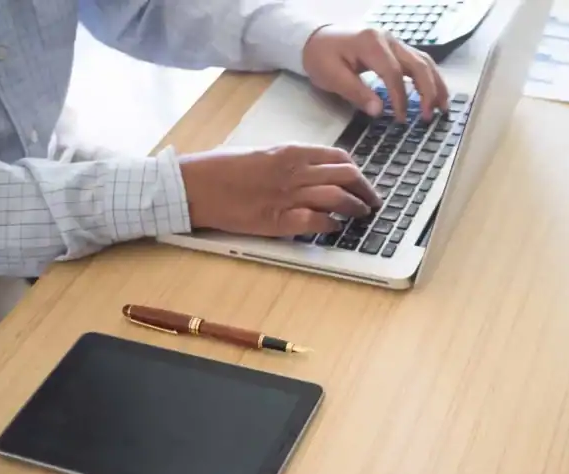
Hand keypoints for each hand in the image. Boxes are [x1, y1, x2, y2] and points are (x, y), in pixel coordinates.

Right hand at [179, 145, 380, 236]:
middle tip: (372, 200)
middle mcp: (295, 171)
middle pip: (346, 176)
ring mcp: (289, 196)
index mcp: (291, 151)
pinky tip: (336, 227)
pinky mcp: (279, 220)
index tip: (360, 180)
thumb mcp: (261, 153)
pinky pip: (318, 221)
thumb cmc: (222, 168)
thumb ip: (289, 160)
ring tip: (362, 214)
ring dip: (356, 207)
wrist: (196, 186)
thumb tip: (312, 170)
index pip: (337, 157)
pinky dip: (332, 224)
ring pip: (338, 197)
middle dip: (365, 188)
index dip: (355, 170)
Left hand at [303, 26, 449, 122]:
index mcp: (371, 43)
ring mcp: (394, 42)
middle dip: (428, 91)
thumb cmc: (321, 57)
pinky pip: (419, 62)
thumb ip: (356, 93)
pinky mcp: (396, 48)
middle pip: (418, 64)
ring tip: (443, 107)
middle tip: (429, 116)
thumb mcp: (331, 76)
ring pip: (424, 61)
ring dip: (436, 84)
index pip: (394, 73)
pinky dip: (430, 78)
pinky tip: (436, 94)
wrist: (315, 39)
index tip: (401, 119)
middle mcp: (388, 39)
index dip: (400, 98)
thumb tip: (379, 111)